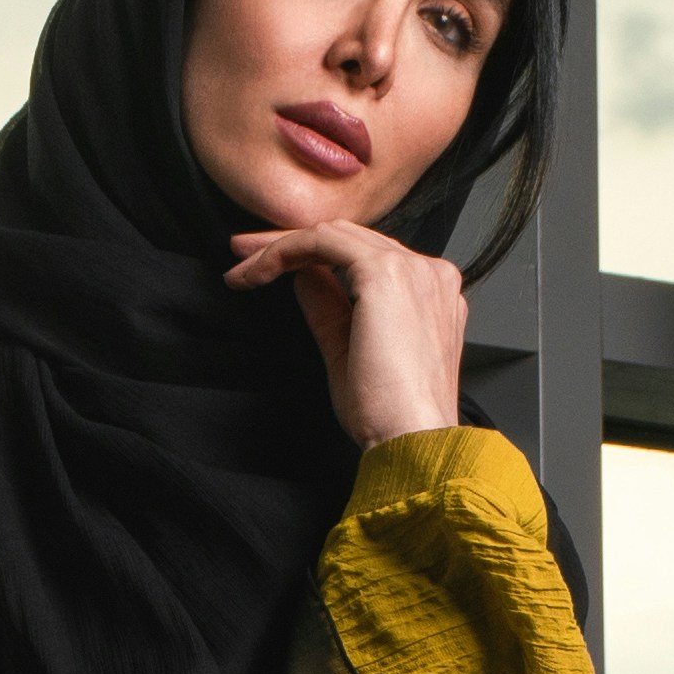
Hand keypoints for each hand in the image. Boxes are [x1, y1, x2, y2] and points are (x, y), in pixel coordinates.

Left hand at [225, 218, 468, 442]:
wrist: (411, 438)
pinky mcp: (385, 272)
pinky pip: (323, 243)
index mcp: (429, 295)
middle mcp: (428, 274)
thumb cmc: (389, 415)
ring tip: (244, 269)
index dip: (314, 258)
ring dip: (281, 247)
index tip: (269, 270)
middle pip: (349, 239)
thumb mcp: (347, 351)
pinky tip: (258, 272)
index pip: (365, 257)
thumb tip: (304, 277)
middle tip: (244, 260)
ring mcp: (412, 268)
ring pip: (333, 235)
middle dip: (290, 245)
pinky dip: (285, 251)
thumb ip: (329, 308)